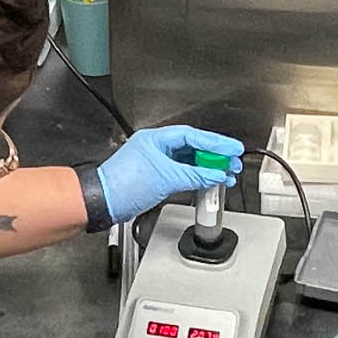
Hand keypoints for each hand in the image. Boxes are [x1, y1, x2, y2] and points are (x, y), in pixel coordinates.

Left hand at [95, 125, 244, 223]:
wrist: (104, 202)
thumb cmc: (123, 184)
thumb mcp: (166, 178)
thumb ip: (195, 176)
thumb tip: (215, 175)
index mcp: (156, 139)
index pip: (193, 136)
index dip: (216, 142)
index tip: (232, 148)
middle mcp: (157, 147)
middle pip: (193, 147)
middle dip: (215, 156)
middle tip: (233, 163)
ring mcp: (157, 161)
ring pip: (189, 161)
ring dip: (207, 168)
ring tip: (226, 174)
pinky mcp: (156, 175)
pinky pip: (182, 172)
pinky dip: (196, 177)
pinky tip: (209, 181)